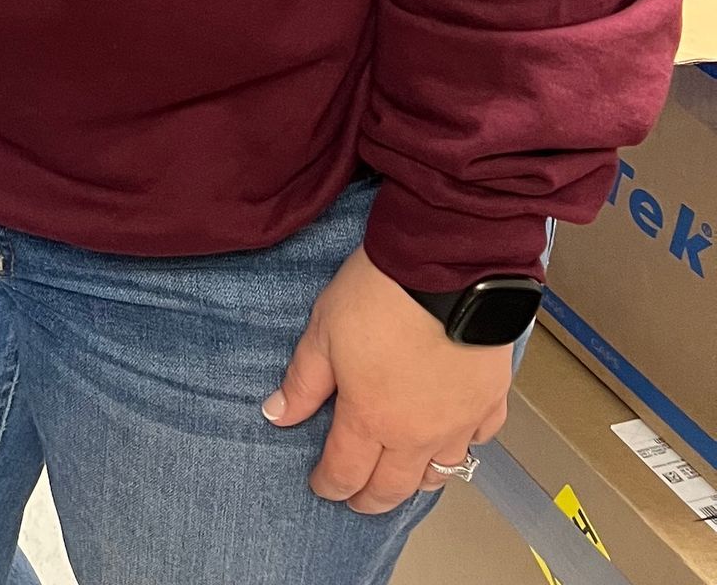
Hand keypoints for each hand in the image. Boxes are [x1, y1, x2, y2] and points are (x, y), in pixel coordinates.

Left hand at [264, 247, 515, 514]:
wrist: (445, 269)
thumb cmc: (380, 295)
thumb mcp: (323, 332)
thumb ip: (303, 382)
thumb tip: (277, 415)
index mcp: (370, 419)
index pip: (346, 471)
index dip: (330, 484)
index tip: (321, 485)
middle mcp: (416, 433)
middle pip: (393, 486)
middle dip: (371, 498)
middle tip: (358, 499)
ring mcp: (458, 421)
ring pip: (441, 471)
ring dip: (418, 480)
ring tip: (405, 477)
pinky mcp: (490, 399)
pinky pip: (480, 438)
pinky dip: (465, 445)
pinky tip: (457, 438)